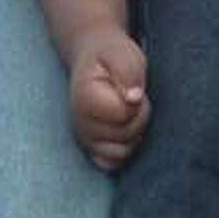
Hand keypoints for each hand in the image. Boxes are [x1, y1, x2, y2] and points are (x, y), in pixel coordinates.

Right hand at [69, 27, 150, 171]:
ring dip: (133, 133)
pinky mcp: (91, 150)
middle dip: (139, 116)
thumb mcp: (123, 53)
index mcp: (84, 98)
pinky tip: (124, 129)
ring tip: (127, 111)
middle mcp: (79, 123)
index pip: (125, 114)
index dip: (138, 102)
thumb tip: (133, 98)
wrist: (96, 61)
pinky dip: (123, 150)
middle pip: (126, 135)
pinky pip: (112, 164)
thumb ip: (128, 71)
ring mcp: (84, 139)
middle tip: (132, 97)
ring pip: (122, 153)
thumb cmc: (112, 57)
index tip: (131, 87)